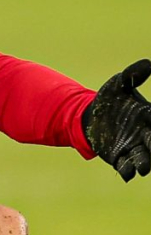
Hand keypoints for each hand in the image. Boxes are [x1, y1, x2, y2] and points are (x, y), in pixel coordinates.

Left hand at [82, 59, 150, 181]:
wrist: (90, 117)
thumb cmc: (110, 99)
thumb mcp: (119, 84)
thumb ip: (133, 76)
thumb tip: (148, 62)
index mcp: (149, 117)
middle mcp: (146, 135)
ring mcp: (133, 148)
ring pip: (144, 159)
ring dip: (145, 164)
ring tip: (143, 167)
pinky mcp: (119, 158)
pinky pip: (126, 167)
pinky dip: (127, 171)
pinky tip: (127, 173)